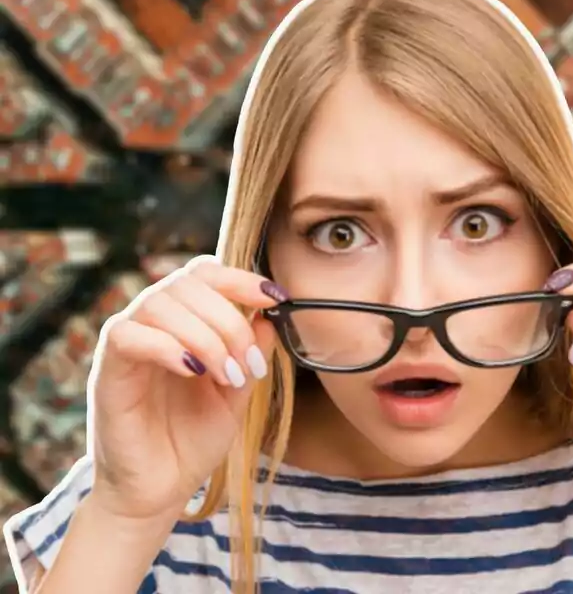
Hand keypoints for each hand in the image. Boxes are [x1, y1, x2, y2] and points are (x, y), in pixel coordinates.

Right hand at [88, 256, 283, 523]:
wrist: (160, 491)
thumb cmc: (194, 440)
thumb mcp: (238, 393)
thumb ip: (252, 353)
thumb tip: (269, 315)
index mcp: (185, 322)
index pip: (205, 273)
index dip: (240, 278)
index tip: (275, 298)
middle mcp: (153, 325)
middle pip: (187, 283)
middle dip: (230, 319)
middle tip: (249, 364)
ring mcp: (128, 344)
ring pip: (160, 303)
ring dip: (205, 336)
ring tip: (226, 375)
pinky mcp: (107, 370)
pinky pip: (127, 334)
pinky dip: (167, 346)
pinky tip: (193, 372)